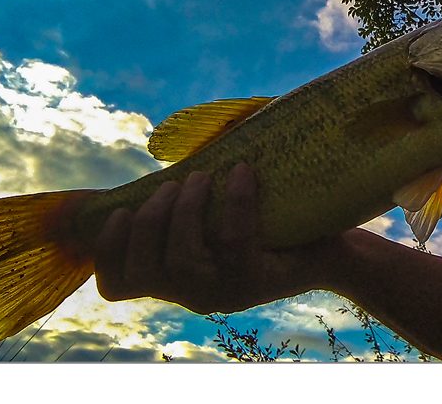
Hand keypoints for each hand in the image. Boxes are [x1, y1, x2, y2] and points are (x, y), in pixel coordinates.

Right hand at [94, 163, 335, 313]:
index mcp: (179, 280)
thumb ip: (193, 200)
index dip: (104, 252)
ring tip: (201, 177)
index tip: (118, 212)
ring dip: (184, 211)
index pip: (118, 284)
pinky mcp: (258, 282)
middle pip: (143, 271)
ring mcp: (225, 292)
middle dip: (146, 222)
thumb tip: (168, 147)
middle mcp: (196, 294)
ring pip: (183, 261)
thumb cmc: (278, 224)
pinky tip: (244, 171)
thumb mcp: (225, 215)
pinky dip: (235, 200)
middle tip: (172, 186)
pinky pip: (233, 240)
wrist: (338, 249)